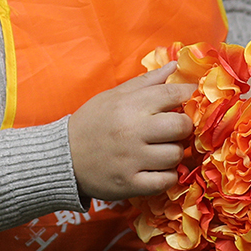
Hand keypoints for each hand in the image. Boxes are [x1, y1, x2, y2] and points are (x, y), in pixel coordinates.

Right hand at [68, 63, 195, 200]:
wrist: (62, 157)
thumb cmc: (91, 123)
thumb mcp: (113, 96)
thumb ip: (146, 82)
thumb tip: (174, 66)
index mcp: (128, 106)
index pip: (172, 95)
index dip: (187, 95)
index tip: (187, 99)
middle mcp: (132, 131)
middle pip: (181, 126)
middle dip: (183, 126)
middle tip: (173, 129)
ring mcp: (132, 160)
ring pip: (176, 155)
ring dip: (174, 152)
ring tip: (161, 150)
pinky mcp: (130, 184)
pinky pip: (166, 181)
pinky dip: (167, 176)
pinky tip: (157, 169)